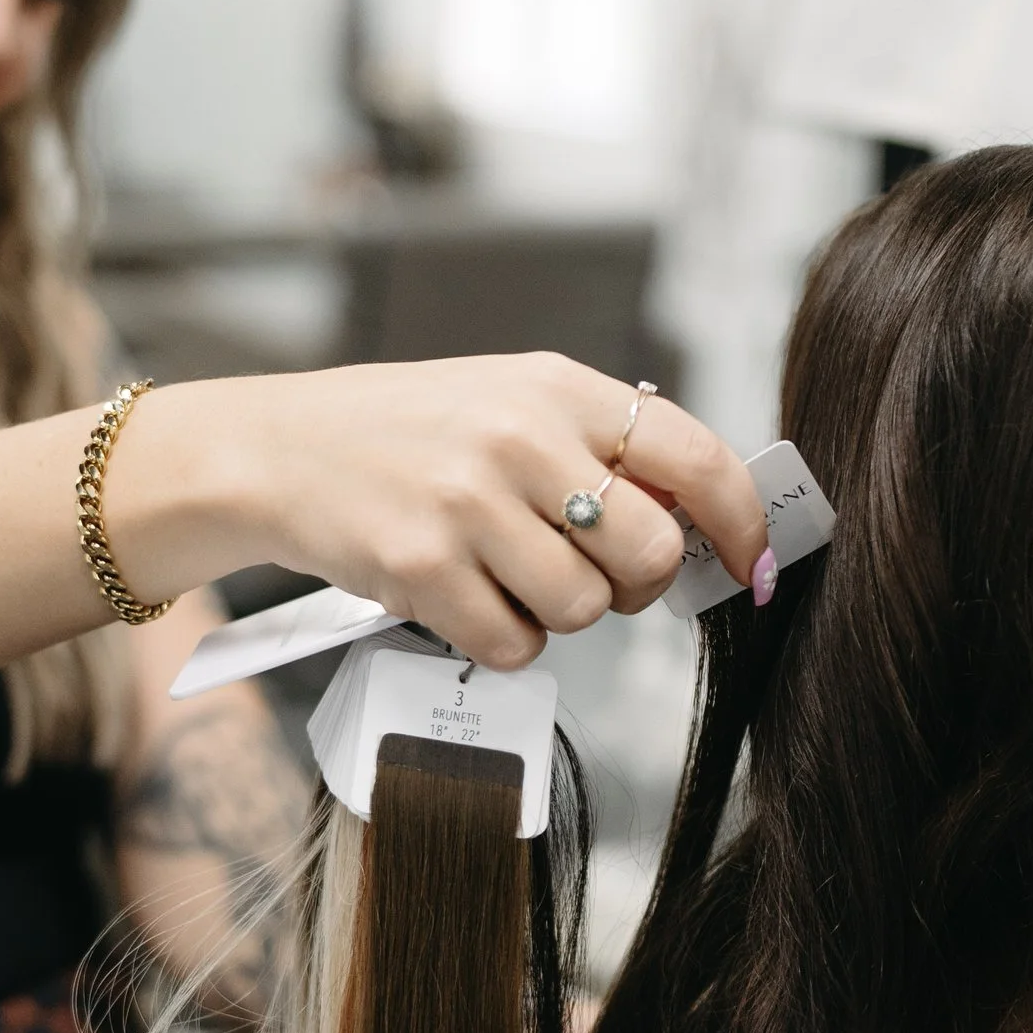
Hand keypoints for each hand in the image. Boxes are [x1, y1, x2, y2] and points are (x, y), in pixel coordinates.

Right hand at [212, 355, 770, 671]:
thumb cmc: (408, 433)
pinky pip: (513, 645)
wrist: (280, 450)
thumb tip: (703, 515)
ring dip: (558, 614)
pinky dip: (501, 640)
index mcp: (556, 388)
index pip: (695, 456)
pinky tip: (466, 599)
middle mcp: (518, 438)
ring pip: (584, 609)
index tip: (752, 563)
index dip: (741, 522)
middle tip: (598, 578)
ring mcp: (468, 504)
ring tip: (507, 578)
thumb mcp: (511, 401)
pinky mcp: (421, 569)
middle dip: (637, 585)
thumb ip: (601, 446)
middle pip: (651, 551)